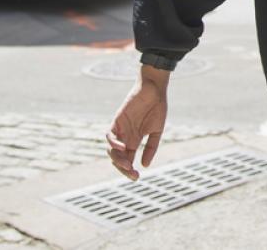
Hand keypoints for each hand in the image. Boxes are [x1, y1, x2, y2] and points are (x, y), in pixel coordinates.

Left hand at [106, 65, 169, 179]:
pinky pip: (109, 135)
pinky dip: (113, 143)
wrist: (154, 89)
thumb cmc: (157, 107)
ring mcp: (120, 129)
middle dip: (123, 168)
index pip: (127, 160)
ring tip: (127, 165)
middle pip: (118, 158)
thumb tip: (145, 165)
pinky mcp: (117, 120)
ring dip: (117, 159)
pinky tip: (123, 148)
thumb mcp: (157, 131)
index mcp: (134, 140)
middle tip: (132, 174)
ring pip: (111, 149)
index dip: (129, 170)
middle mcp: (125, 137)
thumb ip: (151, 147)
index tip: (137, 177)